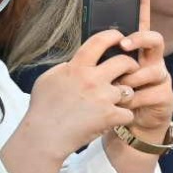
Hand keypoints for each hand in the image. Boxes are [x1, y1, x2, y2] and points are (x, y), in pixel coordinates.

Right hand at [21, 29, 142, 157]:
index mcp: (76, 67)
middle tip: (129, 70)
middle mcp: (92, 79)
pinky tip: (111, 120)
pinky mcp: (110, 116)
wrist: (44, 136)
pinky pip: (128, 113)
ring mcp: (103, 98)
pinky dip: (121, 118)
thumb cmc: (42, 109)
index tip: (119, 37)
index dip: (113, 36)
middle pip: (124, 62)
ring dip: (124, 96)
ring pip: (129, 90)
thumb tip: (76, 61)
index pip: (99, 41)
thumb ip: (65, 67)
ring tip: (114, 102)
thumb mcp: (47, 79)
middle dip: (130, 65)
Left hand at [114, 0, 172, 138]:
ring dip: (129, 80)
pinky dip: (132, 100)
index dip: (143, 3)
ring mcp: (160, 78)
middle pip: (155, 39)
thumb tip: (89, 42)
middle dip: (140, 39)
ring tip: (117, 88)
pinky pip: (148, 93)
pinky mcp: (164, 96)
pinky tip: (124, 105)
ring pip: (150, 70)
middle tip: (124, 44)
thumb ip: (102, 57)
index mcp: (136, 51)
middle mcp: (152, 60)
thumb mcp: (106, 73)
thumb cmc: (114, 95)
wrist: (129, 126)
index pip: (141, 22)